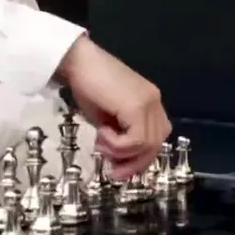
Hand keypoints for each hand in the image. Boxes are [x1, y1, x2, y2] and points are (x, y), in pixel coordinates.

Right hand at [60, 38, 171, 179]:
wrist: (78, 61)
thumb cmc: (87, 85)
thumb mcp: (106, 117)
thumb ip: (118, 135)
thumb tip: (119, 161)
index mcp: (150, 103)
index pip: (156, 138)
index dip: (140, 158)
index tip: (120, 169)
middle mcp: (155, 102)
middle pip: (156, 144)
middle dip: (134, 164)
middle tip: (114, 173)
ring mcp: (149, 103)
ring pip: (147, 145)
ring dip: (120, 152)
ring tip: (101, 142)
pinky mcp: (137, 106)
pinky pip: (136, 140)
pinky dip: (117, 145)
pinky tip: (102, 133)